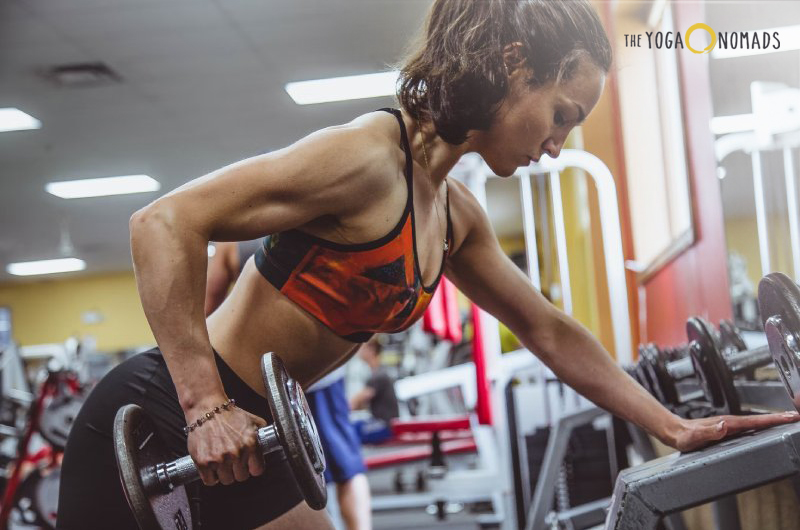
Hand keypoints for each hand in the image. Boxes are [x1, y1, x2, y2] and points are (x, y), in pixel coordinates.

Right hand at [186, 402, 267, 485]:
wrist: (206, 409)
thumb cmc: (228, 414)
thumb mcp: (252, 420)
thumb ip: (262, 432)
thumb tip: (270, 441)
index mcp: (250, 443)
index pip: (257, 470)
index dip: (252, 468)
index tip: (248, 465)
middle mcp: (236, 453)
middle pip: (241, 477)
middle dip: (237, 470)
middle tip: (232, 461)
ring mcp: (219, 459)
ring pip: (226, 480)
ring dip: (224, 473)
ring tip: (221, 461)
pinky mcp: (203, 462)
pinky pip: (210, 481)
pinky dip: (210, 476)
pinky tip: (212, 466)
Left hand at [669, 411, 799, 452]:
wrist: (675, 432)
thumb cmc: (684, 436)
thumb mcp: (695, 437)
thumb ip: (709, 431)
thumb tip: (724, 426)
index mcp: (727, 424)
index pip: (755, 421)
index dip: (773, 420)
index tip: (790, 417)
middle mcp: (730, 422)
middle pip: (759, 420)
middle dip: (779, 418)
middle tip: (796, 418)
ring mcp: (729, 425)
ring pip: (755, 423)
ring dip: (772, 422)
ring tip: (788, 422)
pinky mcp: (727, 429)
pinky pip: (748, 427)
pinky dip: (761, 426)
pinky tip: (766, 429)